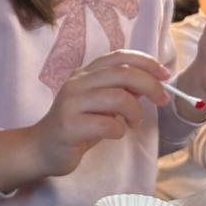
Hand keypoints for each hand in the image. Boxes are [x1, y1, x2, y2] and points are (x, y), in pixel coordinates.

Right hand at [0, 50, 169, 191]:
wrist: (41, 149)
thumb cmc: (76, 127)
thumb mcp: (99, 104)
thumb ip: (119, 91)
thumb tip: (151, 83)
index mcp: (85, 74)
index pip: (119, 57)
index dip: (146, 62)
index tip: (165, 75)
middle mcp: (77, 83)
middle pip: (124, 74)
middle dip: (151, 86)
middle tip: (162, 100)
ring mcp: (71, 103)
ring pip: (118, 98)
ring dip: (135, 112)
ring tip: (134, 123)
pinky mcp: (69, 126)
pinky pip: (108, 125)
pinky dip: (119, 130)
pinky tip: (114, 134)